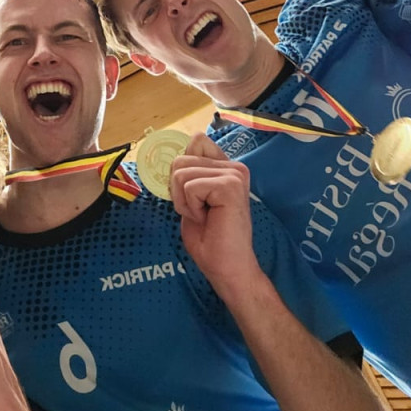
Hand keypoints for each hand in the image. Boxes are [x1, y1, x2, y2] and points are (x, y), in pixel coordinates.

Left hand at [169, 134, 258, 299]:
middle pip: (181, 159)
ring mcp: (234, 174)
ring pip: (181, 173)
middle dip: (178, 191)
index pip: (196, 141)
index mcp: (226, 167)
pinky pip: (189, 186)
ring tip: (204, 217)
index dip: (182, 170)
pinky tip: (208, 219)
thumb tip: (176, 156)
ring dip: (183, 201)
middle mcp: (235, 166)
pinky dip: (190, 206)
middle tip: (199, 212)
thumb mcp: (191, 199)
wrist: (227, 268)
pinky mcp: (230, 186)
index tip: (193, 196)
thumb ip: (189, 174)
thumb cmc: (209, 239)